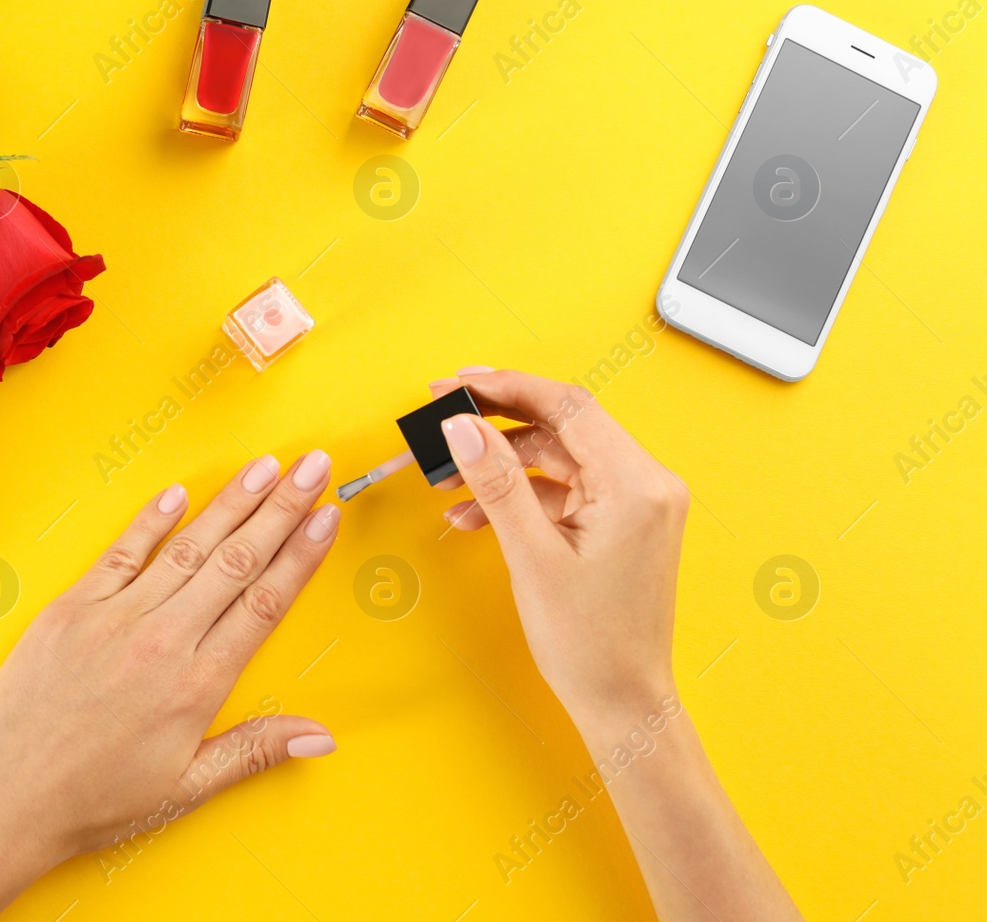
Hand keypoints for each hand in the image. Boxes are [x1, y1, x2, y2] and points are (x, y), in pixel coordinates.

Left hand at [0, 452, 340, 921]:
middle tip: (313, 468)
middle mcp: (160, 642)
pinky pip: (120, 553)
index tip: (326, 518)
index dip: (301, 555)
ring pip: (186, 547)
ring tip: (264, 467)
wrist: (6, 800)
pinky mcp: (70, 610)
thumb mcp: (185, 787)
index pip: (264, 603)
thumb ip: (255, 751)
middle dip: (281, 508)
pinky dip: (150, 520)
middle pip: (236, 561)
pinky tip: (178, 492)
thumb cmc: (92, 801)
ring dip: (229, 502)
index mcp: (195, 686)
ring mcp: (113, 619)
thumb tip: (320, 735)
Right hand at [435, 367, 801, 920]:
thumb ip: (496, 483)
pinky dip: (520, 494)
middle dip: (496, 424)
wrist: (624, 703)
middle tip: (442, 420)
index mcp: (636, 484)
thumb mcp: (532, 556)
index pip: (566, 406)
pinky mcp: (621, 522)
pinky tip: (474, 514)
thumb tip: (464, 427)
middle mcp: (646, 484)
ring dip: (501, 464)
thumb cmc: (591, 644)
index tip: (456, 384)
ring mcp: (636, 503)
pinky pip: (564, 489)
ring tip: (446, 479)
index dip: (505, 387)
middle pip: (561, 426)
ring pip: (558, 457)